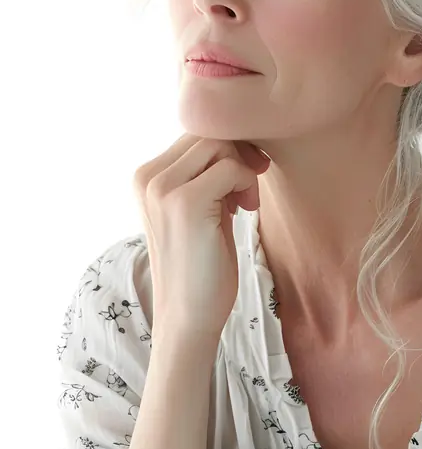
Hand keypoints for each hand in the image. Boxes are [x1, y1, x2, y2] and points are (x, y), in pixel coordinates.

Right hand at [132, 134, 270, 337]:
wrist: (188, 315)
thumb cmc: (199, 263)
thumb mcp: (198, 207)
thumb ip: (205, 173)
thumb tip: (237, 140)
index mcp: (145, 176)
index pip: (194, 133)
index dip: (227, 148)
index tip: (244, 176)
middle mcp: (147, 177)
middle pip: (207, 134)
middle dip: (238, 155)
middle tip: (249, 191)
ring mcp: (162, 189)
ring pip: (219, 145)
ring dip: (242, 169)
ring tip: (244, 203)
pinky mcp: (184, 203)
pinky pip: (231, 169)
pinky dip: (246, 184)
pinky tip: (245, 211)